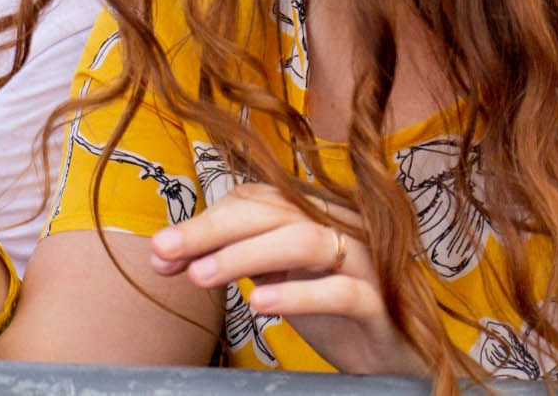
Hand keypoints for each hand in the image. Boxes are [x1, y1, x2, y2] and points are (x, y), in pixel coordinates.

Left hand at [148, 182, 422, 375]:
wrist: (395, 357)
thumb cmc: (331, 311)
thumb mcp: (278, 278)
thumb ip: (233, 258)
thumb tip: (168, 254)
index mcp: (316, 214)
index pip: (255, 200)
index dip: (206, 220)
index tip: (162, 249)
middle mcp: (342, 227)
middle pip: (273, 213)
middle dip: (212, 231)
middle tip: (165, 252)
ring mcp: (366, 263)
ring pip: (303, 242)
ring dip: (245, 256)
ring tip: (202, 276)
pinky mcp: (382, 305)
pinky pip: (342, 291)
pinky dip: (298, 295)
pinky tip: (260, 303)